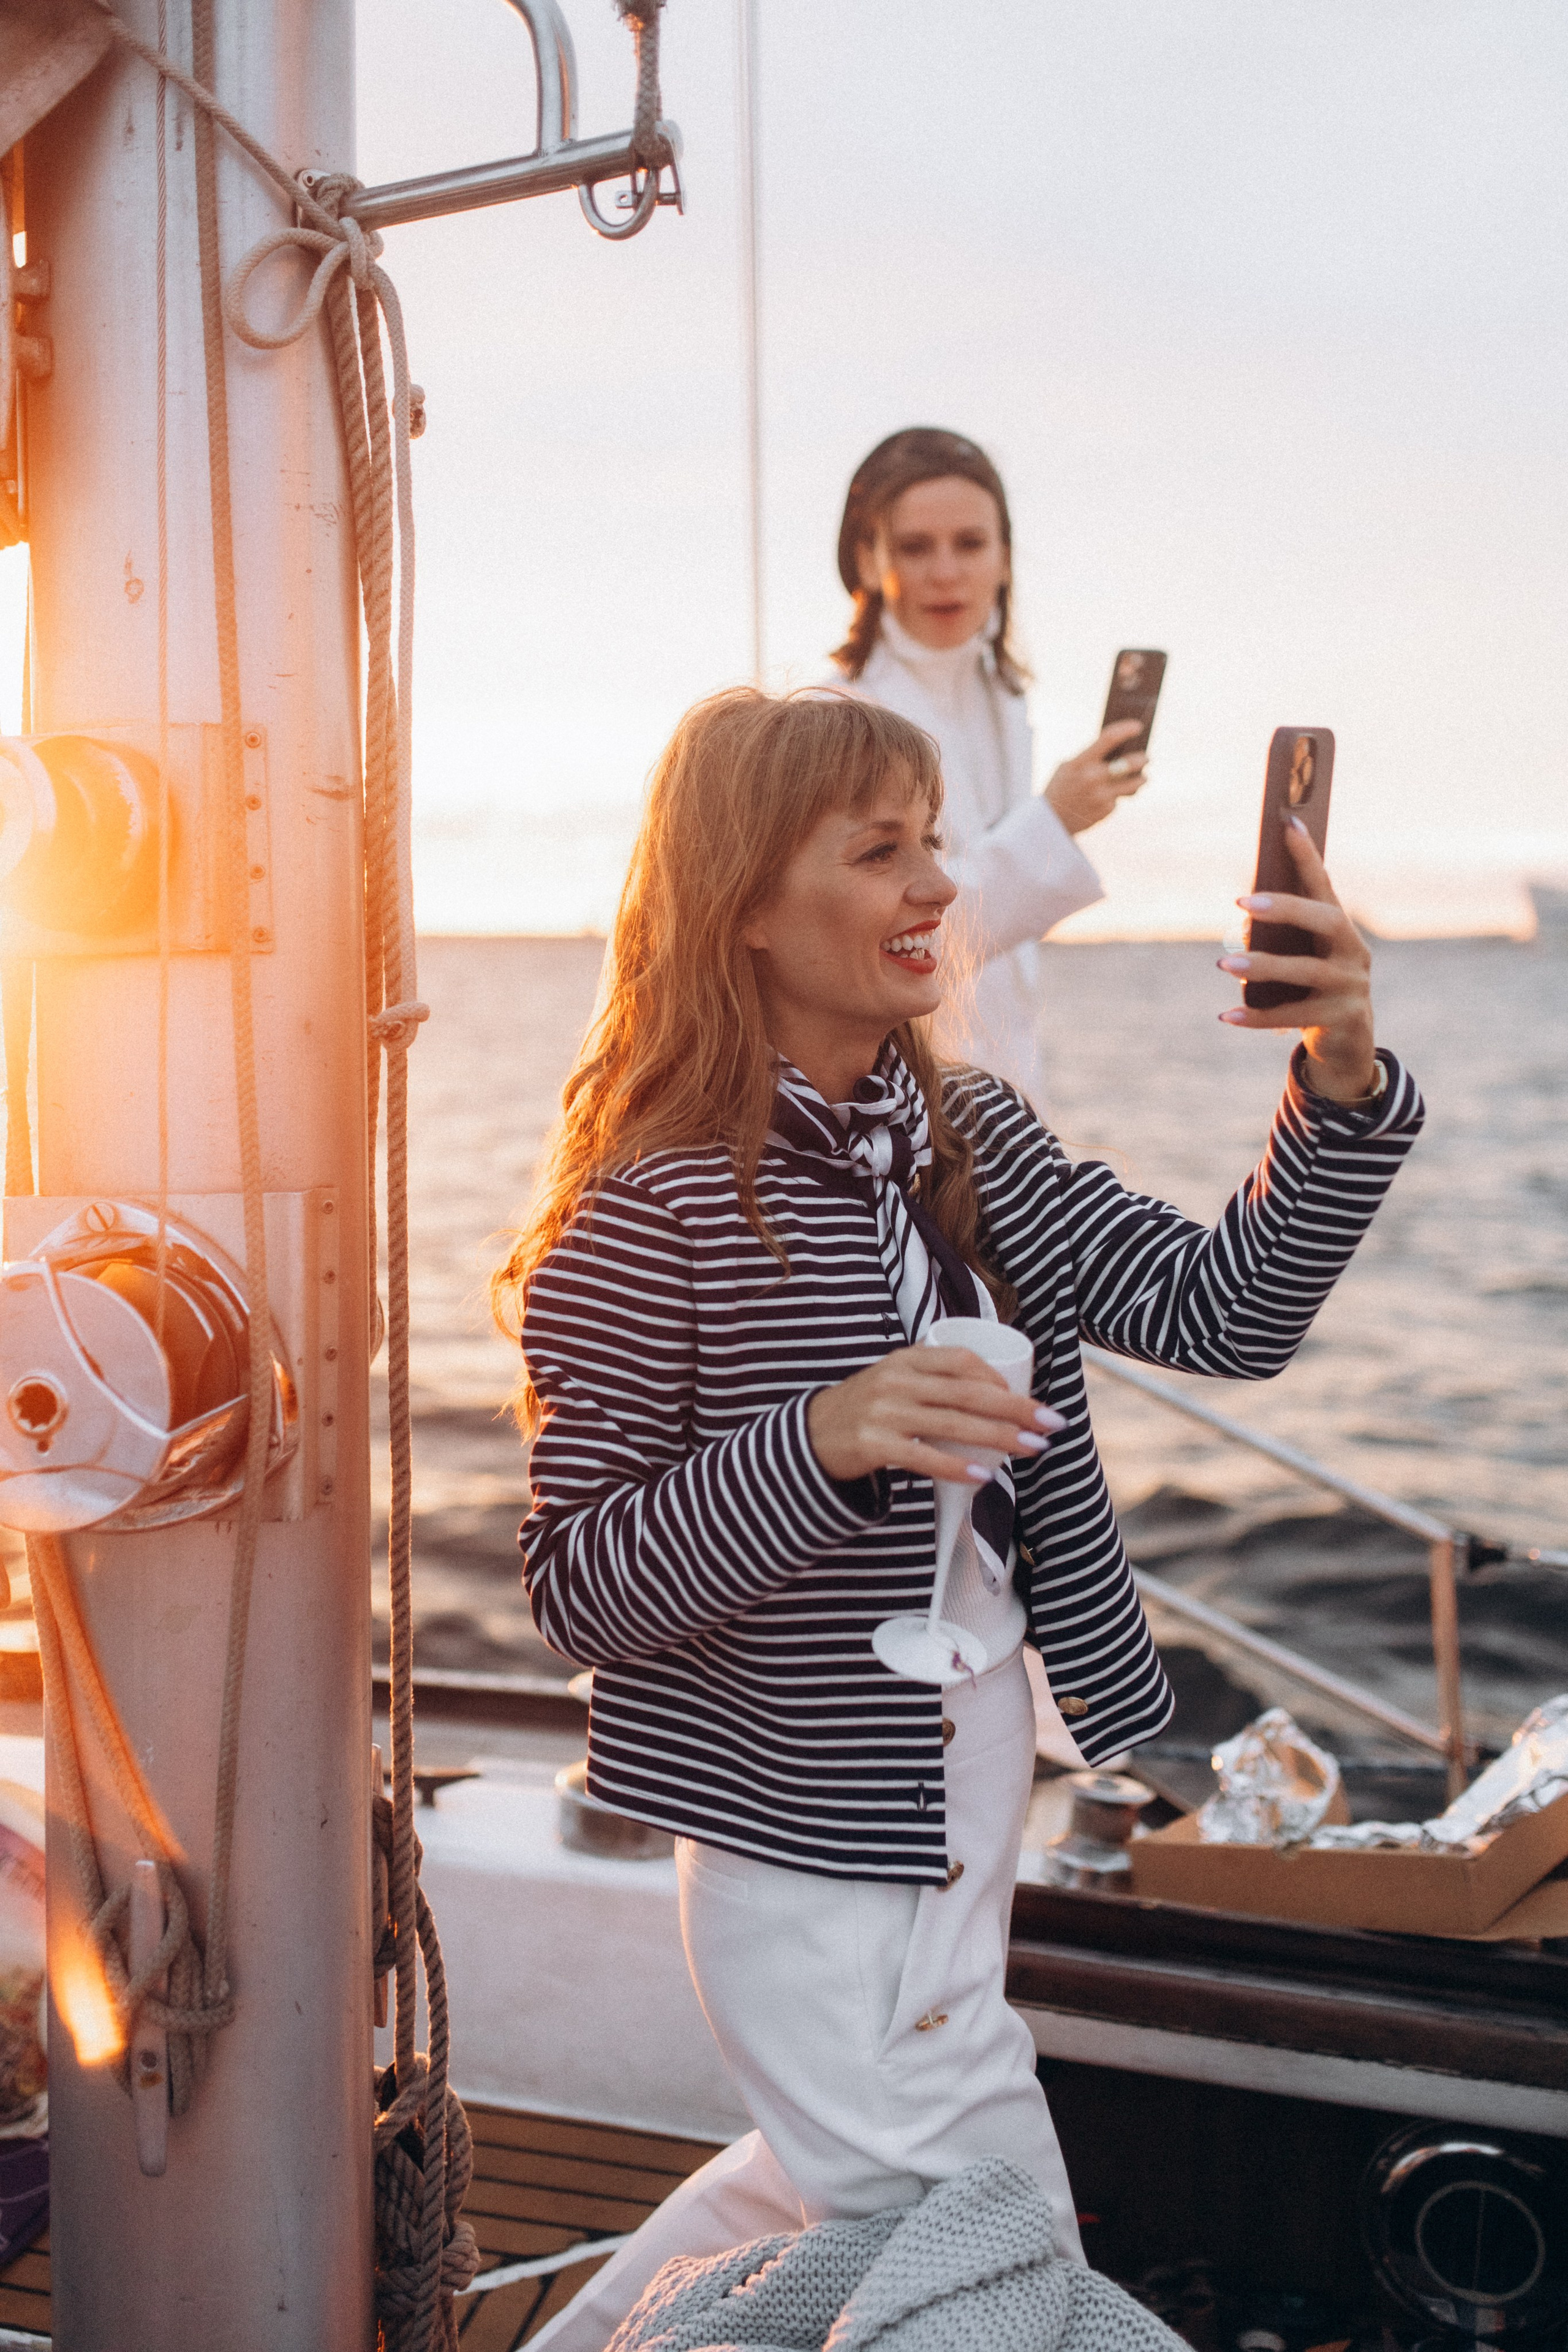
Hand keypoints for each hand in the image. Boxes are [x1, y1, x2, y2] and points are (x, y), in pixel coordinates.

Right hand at [807, 1345, 1064, 1487]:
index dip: (999, 1378)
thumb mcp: (894, 1378)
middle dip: (1016, 1408)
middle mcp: (896, 1381)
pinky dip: (956, 1468)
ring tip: (1032, 1448)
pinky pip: (924, 1458)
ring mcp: (884, 1413)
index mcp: (906, 1359)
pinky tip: (983, 1476)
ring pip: (953, 1425)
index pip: (961, 1360)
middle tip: (1051, 1422)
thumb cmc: (864, 1408)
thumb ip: (934, 1376)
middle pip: (967, 1392)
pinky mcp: (873, 1445)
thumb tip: (995, 1390)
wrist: (808, 1437)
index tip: (1026, 1397)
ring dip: (999, 1437)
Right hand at [1045, 721, 1148, 835]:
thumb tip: (1120, 749)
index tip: (1137, 726)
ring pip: (1133, 784)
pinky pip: (1119, 799)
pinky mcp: (1106, 810)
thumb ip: (1090, 758)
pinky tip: (1111, 797)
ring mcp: (1101, 796)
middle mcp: (1093, 778)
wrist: (1051, 821)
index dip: (1125, 730)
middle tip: (1146, 757)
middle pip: (1129, 763)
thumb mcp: (1068, 767)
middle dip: (1142, 759)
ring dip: (1141, 779)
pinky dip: (1118, 796)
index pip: (1108, 739)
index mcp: (1080, 763)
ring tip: (1143, 777)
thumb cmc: (1061, 787)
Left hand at [1216, 821, 1377, 1100]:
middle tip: (1243, 901)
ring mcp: (1352, 987)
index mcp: (1341, 929)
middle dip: (1285, 907)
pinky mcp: (1342, 1020)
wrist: (1347, 1043)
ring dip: (1262, 965)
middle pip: (1325, 920)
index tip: (1287, 823)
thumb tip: (1244, 920)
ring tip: (1222, 962)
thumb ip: (1280, 937)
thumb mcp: (1300, 958)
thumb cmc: (1313, 989)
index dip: (1307, 856)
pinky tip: (1226, 1015)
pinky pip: (1293, 1017)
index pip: (1325, 885)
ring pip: (1306, 971)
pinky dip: (1257, 1016)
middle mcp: (1354, 952)